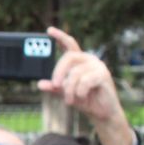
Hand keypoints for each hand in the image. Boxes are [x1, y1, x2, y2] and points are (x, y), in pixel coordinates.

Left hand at [41, 27, 133, 144]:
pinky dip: (79, 91)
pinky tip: (81, 97)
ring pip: (75, 73)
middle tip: (54, 85)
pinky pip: (84, 81)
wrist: (102, 113)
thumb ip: (54, 88)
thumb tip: (40, 84)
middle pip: (68, 57)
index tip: (49, 30)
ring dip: (69, 89)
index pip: (69, 45)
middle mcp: (89, 60)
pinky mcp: (103, 75)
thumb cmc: (86, 100)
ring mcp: (98, 66)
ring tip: (70, 100)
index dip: (60, 37)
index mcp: (80, 62)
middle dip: (58, 72)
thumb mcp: (66, 93)